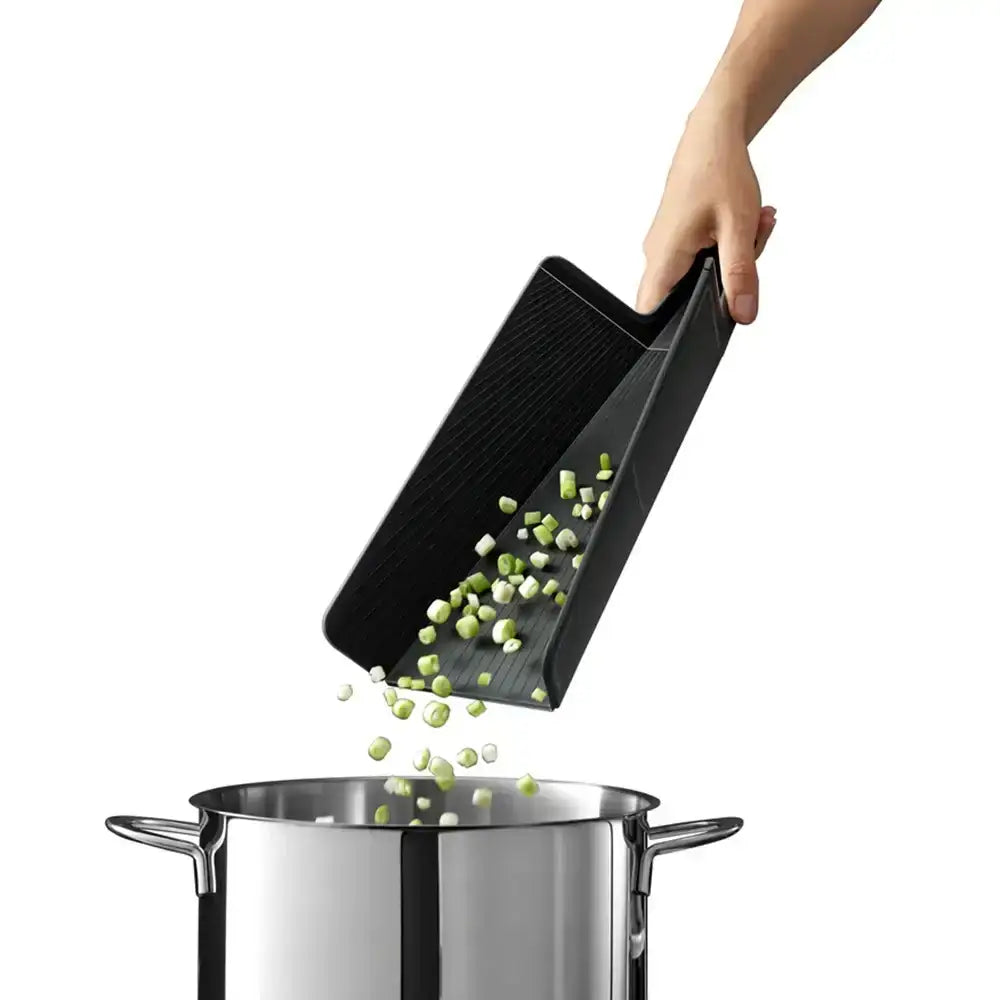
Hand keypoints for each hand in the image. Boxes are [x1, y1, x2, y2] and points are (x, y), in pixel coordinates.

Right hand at [637, 106, 776, 322]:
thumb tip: (743, 314)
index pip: (654, 316)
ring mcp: (666, 246)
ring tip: (753, 223)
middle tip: (751, 243)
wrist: (713, 132)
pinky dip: (726, 245)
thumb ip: (741, 275)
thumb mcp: (739, 227)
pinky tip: (742, 222)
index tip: (713, 312)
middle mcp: (657, 255)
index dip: (680, 327)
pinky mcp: (677, 238)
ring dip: (732, 256)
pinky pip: (700, 257)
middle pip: (687, 297)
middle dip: (726, 278)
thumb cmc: (719, 169)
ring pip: (699, 275)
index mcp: (664, 258)